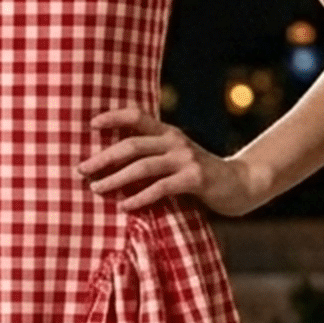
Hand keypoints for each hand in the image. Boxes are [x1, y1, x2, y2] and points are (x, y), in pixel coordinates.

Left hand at [76, 107, 261, 216]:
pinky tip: (125, 206)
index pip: (137, 116)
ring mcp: (186, 159)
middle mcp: (175, 141)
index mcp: (169, 133)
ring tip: (96, 189)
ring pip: (143, 166)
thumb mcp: (177, 161)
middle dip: (103, 157)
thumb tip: (113, 169)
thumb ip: (154, 159)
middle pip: (132, 144)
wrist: (242, 185)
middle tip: (81, 169)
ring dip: (115, 178)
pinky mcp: (195, 178)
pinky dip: (140, 197)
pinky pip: (161, 187)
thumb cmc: (201, 177)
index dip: (114, 117)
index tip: (91, 124)